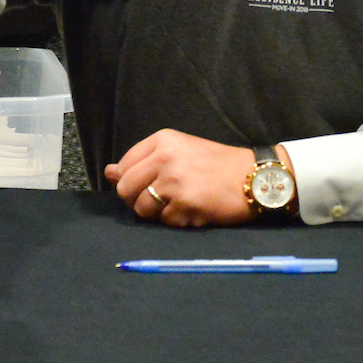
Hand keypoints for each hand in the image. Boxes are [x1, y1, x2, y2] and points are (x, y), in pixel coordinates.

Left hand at [104, 131, 273, 227]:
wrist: (255, 177)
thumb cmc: (218, 165)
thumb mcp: (180, 151)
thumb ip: (143, 161)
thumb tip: (108, 172)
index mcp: (162, 140)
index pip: (123, 166)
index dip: (130, 181)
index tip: (148, 185)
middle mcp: (165, 158)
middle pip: (125, 189)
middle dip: (137, 200)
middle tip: (160, 201)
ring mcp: (174, 182)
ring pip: (141, 209)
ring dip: (157, 214)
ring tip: (179, 205)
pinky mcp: (184, 204)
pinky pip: (164, 222)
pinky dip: (176, 221)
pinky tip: (193, 211)